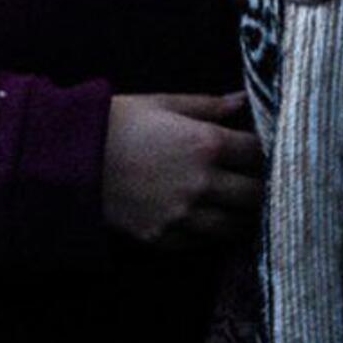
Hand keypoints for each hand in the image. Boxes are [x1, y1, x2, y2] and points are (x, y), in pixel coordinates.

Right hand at [101, 92, 264, 250]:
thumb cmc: (122, 121)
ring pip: (234, 226)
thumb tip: (245, 100)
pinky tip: (214, 219)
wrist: (71, 159)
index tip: (270, 149)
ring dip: (243, 215)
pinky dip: (213, 232)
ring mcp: (182, 216)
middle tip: (266, 181)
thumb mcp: (169, 103)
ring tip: (245, 204)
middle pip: (255, 195)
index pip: (260, 154)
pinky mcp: (163, 238)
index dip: (269, 151)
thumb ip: (213, 106)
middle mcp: (201, 184)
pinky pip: (203, 243)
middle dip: (265, 187)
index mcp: (208, 145)